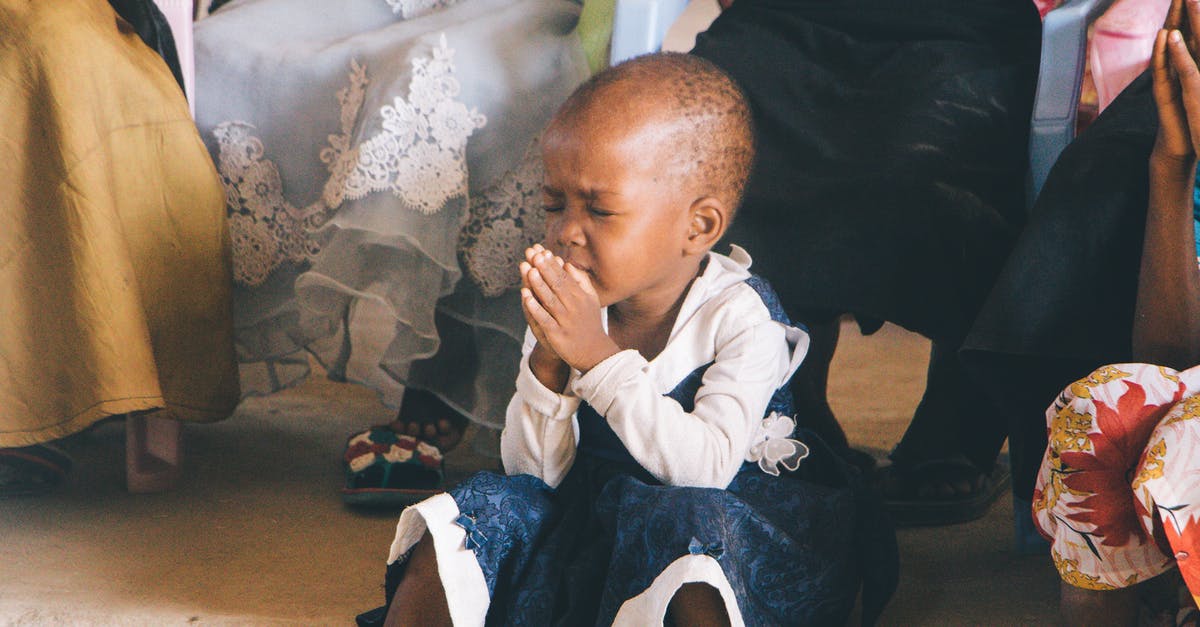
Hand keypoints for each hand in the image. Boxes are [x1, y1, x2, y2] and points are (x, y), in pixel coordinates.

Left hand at [519, 244, 618, 372]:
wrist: (594, 352)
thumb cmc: (589, 323)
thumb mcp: (591, 300)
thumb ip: (580, 281)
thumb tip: (567, 264)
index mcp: (580, 297)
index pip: (564, 277)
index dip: (552, 264)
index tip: (543, 251)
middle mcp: (574, 306)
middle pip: (557, 285)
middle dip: (545, 269)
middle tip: (534, 254)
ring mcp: (565, 320)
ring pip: (550, 299)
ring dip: (539, 284)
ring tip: (530, 270)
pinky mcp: (557, 334)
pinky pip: (544, 318)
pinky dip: (535, 307)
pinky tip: (526, 297)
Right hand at [1152, 0, 1199, 167]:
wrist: (1180, 145)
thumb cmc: (1194, 119)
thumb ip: (1196, 71)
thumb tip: (1196, 51)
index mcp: (1189, 65)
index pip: (1191, 33)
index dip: (1193, 15)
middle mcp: (1176, 69)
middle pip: (1178, 34)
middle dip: (1181, 12)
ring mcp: (1168, 80)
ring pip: (1168, 47)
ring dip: (1171, 24)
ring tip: (1174, 4)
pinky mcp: (1164, 94)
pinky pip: (1162, 69)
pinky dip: (1162, 51)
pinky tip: (1163, 36)